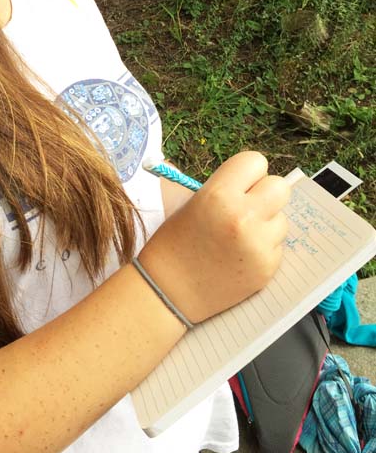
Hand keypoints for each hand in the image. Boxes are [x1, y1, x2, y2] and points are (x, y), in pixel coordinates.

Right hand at [138, 151, 290, 323]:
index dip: (248, 174)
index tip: (241, 184)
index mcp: (218, 194)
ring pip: (282, 218)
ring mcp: (259, 244)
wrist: (169, 290)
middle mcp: (243, 215)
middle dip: (266, 194)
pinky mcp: (268, 268)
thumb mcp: (193, 203)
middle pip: (280, 186)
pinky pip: (278, 245)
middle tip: (249, 206)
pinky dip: (264, 248)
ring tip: (239, 237)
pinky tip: (240, 257)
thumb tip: (254, 184)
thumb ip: (225, 189)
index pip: (255, 162)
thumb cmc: (175, 243)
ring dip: (266, 224)